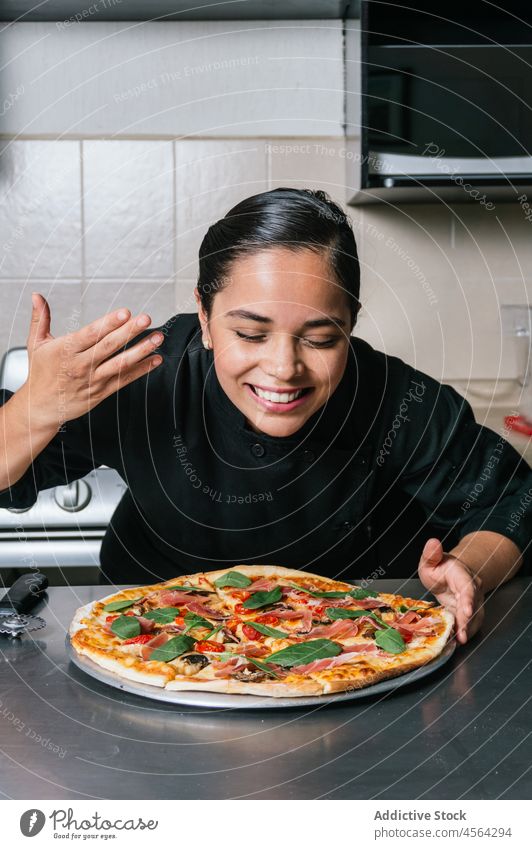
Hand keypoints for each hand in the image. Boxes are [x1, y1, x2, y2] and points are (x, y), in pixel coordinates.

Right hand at [23, 293, 162, 429]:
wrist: (40, 407)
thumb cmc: (40, 374)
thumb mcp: (36, 344)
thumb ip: (40, 319)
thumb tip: (37, 296)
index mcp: (66, 350)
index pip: (91, 334)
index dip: (109, 323)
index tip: (125, 312)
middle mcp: (81, 365)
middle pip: (108, 346)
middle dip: (129, 332)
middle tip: (146, 319)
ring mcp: (93, 380)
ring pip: (120, 364)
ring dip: (141, 351)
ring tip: (157, 338)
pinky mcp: (101, 392)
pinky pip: (124, 380)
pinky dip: (141, 370)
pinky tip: (155, 359)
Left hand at [418, 538, 484, 644]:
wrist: (452, 574)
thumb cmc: (440, 568)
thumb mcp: (430, 560)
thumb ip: (430, 554)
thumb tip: (433, 542)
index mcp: (462, 575)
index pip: (467, 587)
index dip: (467, 600)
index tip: (466, 612)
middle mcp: (472, 590)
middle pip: (473, 606)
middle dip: (468, 622)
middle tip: (462, 635)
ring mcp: (474, 602)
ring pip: (474, 618)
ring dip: (468, 630)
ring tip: (459, 642)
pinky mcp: (471, 613)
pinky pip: (471, 624)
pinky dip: (465, 633)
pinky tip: (457, 642)